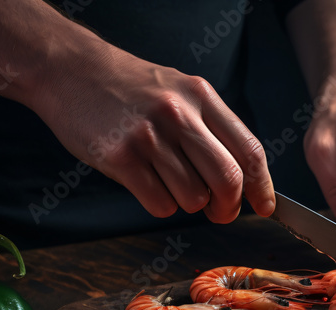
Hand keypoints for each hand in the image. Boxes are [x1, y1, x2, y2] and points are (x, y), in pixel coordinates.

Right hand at [31, 47, 274, 222]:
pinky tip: (148, 185)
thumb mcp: (179, 91)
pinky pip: (160, 203)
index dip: (261, 187)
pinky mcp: (121, 157)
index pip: (249, 150)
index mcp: (201, 97)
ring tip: (171, 184)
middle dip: (228, 207)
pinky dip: (160, 205)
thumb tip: (243, 177)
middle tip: (219, 213)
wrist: (70, 70)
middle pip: (227, 180)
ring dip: (188, 204)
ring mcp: (149, 136)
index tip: (264, 206)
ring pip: (193, 198)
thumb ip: (210, 126)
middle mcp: (180, 114)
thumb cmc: (129, 88)